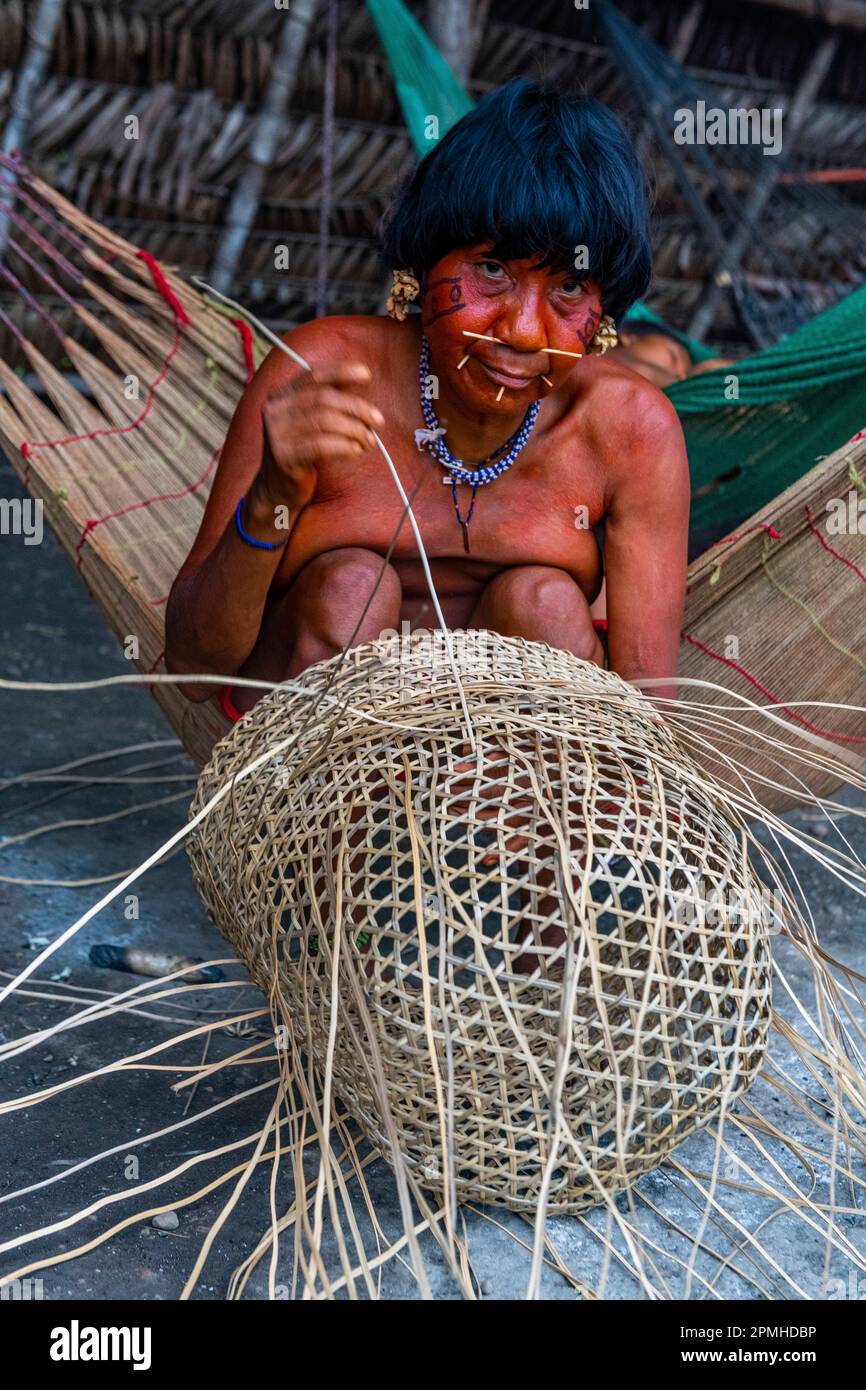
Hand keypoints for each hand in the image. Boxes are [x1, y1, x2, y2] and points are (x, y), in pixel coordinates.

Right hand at [257, 362, 383, 511]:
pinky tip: (357, 450)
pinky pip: (321, 445)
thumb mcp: (309, 420)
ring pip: (324, 421)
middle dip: (356, 408)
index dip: (341, 372)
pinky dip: (345, 446)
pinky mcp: (284, 457)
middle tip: (378, 420)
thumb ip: (327, 400)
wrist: (277, 488)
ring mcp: (276, 434)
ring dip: (354, 430)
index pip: (313, 376)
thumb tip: (359, 378)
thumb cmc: (301, 451)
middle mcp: (274, 411)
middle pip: (323, 399)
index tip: (366, 375)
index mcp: (280, 395)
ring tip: (369, 439)